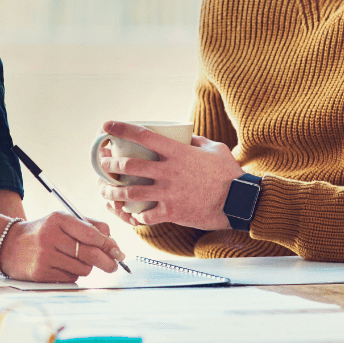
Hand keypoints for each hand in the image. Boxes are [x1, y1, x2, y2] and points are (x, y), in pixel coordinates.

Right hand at [0, 212, 124, 282]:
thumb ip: (89, 226)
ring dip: (87, 267)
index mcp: (59, 219)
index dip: (108, 244)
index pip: (91, 233)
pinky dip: (73, 274)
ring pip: (83, 268)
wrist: (9, 244)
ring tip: (77, 260)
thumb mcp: (62, 221)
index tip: (117, 251)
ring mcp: (45, 256)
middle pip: (90, 254)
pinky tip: (63, 266)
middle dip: (107, 262)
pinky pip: (70, 278)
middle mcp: (51, 237)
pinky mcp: (41, 273)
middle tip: (114, 265)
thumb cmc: (43, 232)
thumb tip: (112, 243)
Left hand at [97, 121, 244, 229]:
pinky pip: (146, 215)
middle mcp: (168, 171)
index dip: (122, 129)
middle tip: (104, 164)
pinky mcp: (172, 212)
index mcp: (177, 152)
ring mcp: (168, 193)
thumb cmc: (229, 174)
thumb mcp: (214, 149)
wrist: (239, 201)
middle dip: (111, 164)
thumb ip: (196, 141)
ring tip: (106, 191)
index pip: (143, 136)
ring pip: (131, 192)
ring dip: (114, 191)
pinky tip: (133, 215)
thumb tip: (186, 137)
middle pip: (129, 165)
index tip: (107, 126)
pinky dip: (137, 216)